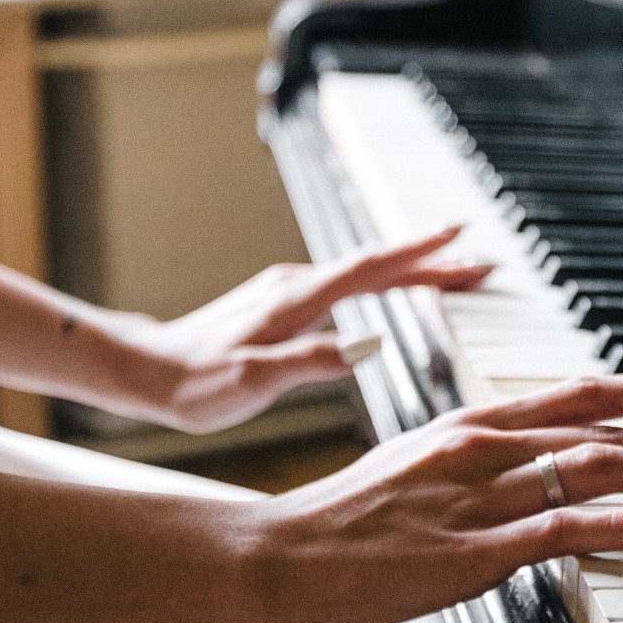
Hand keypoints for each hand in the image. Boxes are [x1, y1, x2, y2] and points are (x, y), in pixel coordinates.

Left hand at [119, 227, 492, 432]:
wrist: (145, 372)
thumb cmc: (194, 384)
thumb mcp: (254, 381)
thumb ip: (312, 361)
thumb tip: (371, 346)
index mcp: (297, 300)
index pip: (371, 268)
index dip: (418, 254)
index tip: (460, 237)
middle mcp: (294, 286)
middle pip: (374, 266)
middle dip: (428, 261)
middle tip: (477, 262)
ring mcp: (286, 293)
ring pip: (360, 274)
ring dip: (406, 272)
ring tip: (449, 276)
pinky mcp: (278, 305)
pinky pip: (343, 287)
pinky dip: (378, 285)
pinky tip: (387, 295)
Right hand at [235, 369, 622, 622]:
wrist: (276, 557)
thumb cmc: (337, 528)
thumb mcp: (413, 478)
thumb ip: (471, 475)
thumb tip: (522, 484)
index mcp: (466, 424)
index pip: (574, 395)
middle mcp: (481, 446)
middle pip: (602, 423)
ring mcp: (480, 496)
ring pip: (598, 467)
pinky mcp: (475, 550)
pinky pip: (571, 530)